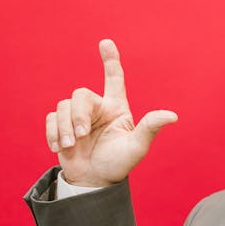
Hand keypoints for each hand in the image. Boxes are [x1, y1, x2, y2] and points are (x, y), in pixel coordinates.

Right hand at [45, 39, 177, 186]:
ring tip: (70, 146)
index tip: (106, 42)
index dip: (111, 60)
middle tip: (81, 136)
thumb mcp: (136, 148)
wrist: (94, 182)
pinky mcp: (61, 126)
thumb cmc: (118, 164)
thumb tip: (172, 116)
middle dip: (78, 115)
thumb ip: (150, 128)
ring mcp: (77, 117)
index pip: (114, 79)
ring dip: (65, 128)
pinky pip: (51, 118)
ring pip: (63, 106)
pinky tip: (58, 148)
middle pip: (80, 94)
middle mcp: (97, 108)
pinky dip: (53, 133)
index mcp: (116, 108)